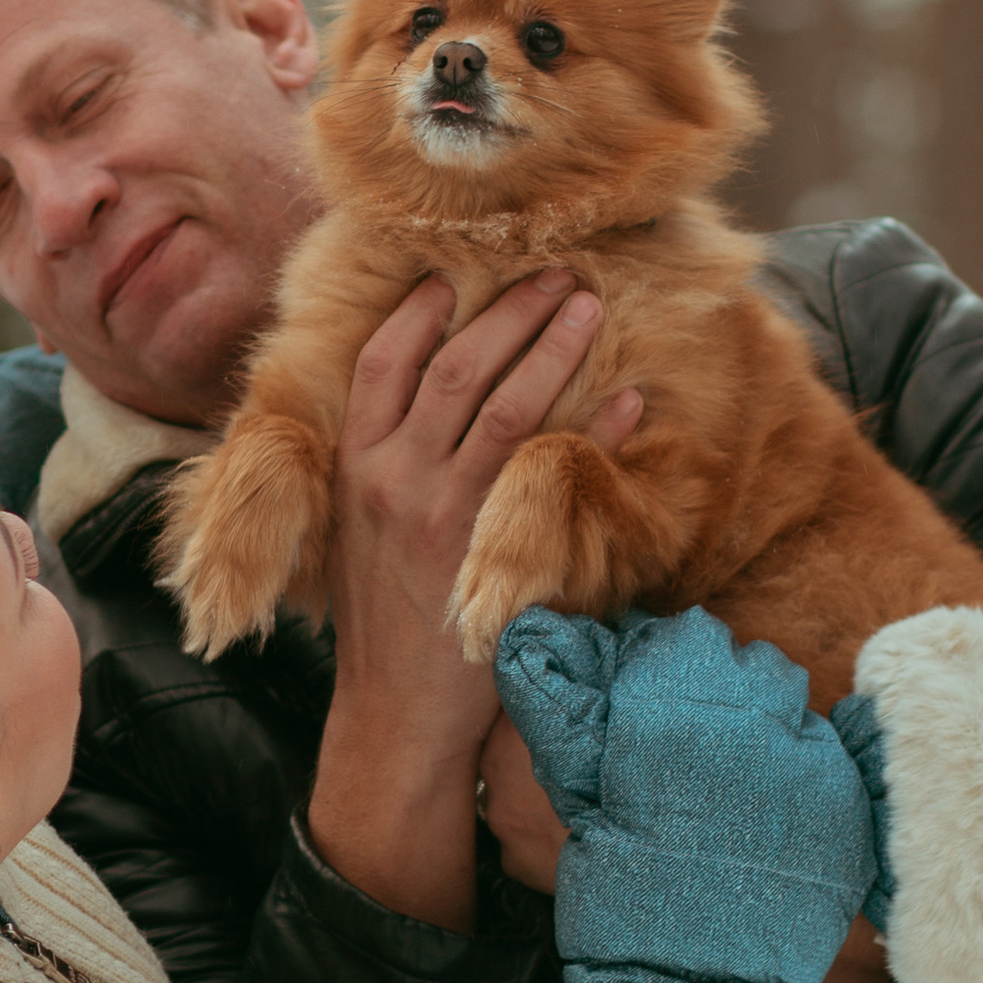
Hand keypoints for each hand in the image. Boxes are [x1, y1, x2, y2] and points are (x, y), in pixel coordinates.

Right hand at [305, 273, 641, 931]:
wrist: (393, 710)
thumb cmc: (379, 616)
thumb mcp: (355, 529)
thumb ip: (381, 464)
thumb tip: (421, 399)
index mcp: (353, 466)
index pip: (385, 364)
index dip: (420, 311)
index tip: (454, 274)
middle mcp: (395, 479)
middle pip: (456, 367)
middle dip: (508, 311)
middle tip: (553, 271)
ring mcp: (445, 512)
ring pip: (506, 404)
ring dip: (552, 345)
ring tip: (589, 305)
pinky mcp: (491, 549)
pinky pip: (552, 470)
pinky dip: (594, 429)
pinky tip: (628, 399)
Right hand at [495, 605, 879, 982]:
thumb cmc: (621, 901)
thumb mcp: (578, 801)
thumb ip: (560, 713)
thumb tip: (529, 639)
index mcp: (675, 713)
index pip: (683, 639)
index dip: (664, 660)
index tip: (654, 689)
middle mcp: (749, 723)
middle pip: (745, 662)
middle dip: (717, 687)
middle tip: (693, 742)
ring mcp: (806, 762)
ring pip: (790, 699)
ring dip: (763, 719)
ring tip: (736, 775)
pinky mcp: (844, 803)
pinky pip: (831, 749)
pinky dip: (803, 764)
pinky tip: (772, 804)